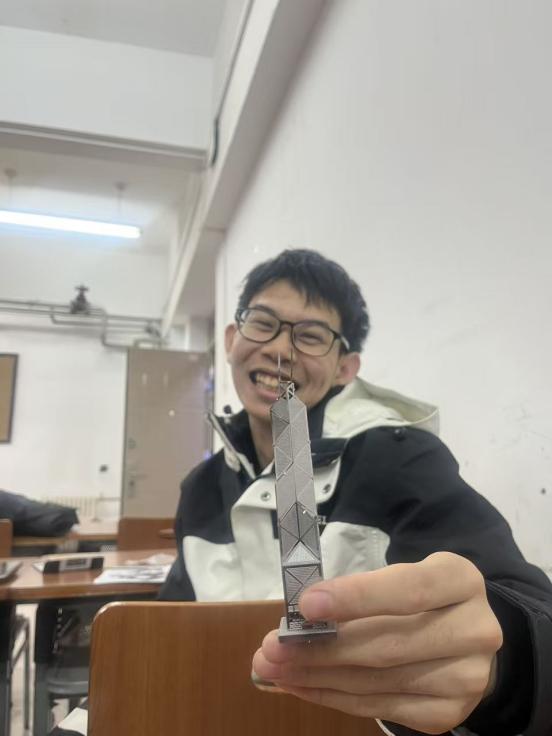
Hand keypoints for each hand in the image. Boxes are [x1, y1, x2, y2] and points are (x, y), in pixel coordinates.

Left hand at [253, 552, 502, 734]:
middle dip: (321, 647)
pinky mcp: (448, 714)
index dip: (356, 597)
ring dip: (317, 676)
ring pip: (378, 681)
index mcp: (461, 581)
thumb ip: (361, 589)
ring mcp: (466, 679)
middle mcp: (475, 631)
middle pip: (388, 644)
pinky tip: (303, 684)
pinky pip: (379, 708)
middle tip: (271, 646)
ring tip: (275, 667)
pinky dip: (333, 697)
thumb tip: (300, 614)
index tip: (306, 604)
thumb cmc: (421, 597)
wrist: (466, 635)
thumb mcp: (402, 575)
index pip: (409, 590)